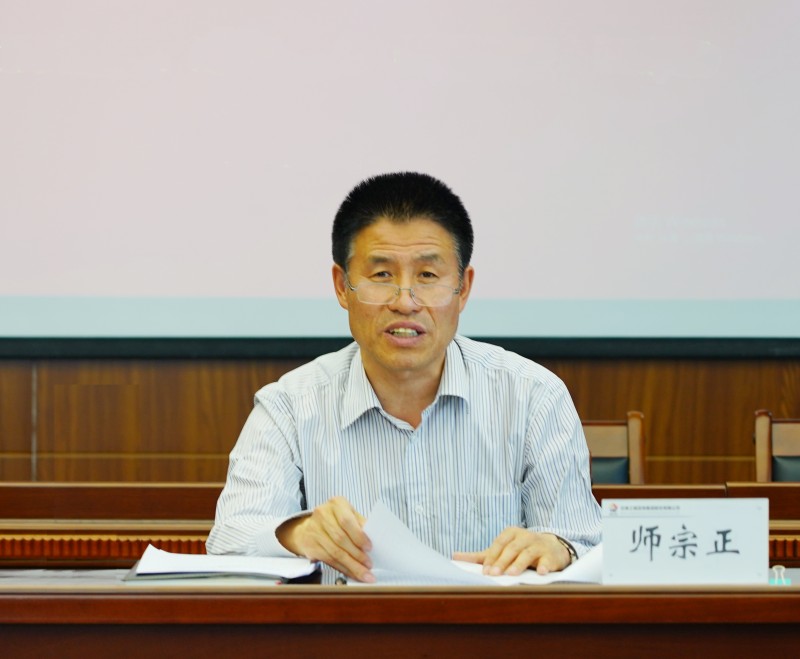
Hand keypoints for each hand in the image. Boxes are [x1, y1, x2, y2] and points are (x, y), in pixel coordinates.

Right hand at [276, 496, 374, 581]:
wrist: (310, 526)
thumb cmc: (335, 520)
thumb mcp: (349, 514)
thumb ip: (360, 524)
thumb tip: (374, 540)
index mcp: (336, 504)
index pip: (347, 521)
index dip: (358, 536)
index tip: (369, 548)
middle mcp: (323, 514)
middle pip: (341, 539)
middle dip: (357, 555)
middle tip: (369, 564)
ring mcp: (314, 530)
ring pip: (335, 552)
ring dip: (352, 565)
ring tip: (364, 573)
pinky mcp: (310, 545)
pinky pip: (329, 560)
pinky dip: (343, 568)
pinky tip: (352, 573)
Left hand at [453, 527, 570, 575]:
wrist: (551, 548)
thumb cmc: (520, 550)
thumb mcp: (501, 550)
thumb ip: (480, 555)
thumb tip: (454, 556)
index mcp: (510, 533)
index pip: (499, 544)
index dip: (492, 557)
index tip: (485, 571)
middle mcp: (524, 536)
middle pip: (512, 549)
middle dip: (502, 561)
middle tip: (494, 574)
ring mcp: (538, 545)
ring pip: (527, 553)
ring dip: (519, 564)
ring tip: (512, 574)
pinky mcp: (550, 555)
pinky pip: (547, 560)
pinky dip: (544, 566)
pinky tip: (541, 572)